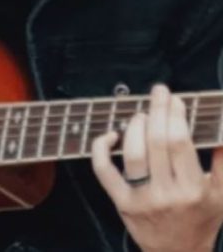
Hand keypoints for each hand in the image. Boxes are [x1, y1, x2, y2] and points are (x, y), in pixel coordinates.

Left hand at [91, 84, 222, 251]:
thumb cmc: (200, 220)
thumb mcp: (221, 194)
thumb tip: (221, 128)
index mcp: (193, 190)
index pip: (180, 142)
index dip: (176, 116)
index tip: (175, 100)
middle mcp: (166, 194)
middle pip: (157, 142)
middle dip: (157, 110)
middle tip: (158, 92)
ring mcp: (141, 198)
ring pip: (133, 154)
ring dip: (135, 127)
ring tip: (141, 114)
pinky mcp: (121, 202)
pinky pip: (104, 172)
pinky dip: (101, 149)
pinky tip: (111, 135)